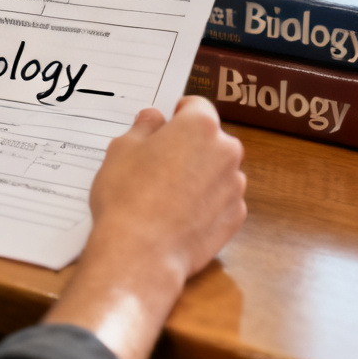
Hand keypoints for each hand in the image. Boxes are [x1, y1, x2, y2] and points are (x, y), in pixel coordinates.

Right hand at [44, 96, 245, 358]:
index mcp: (200, 126)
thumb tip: (154, 119)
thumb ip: (143, 127)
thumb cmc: (127, 196)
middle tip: (157, 162)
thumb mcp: (122, 149)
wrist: (140, 253)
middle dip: (188, 145)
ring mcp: (234, 186)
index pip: (196, 106)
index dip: (177, 114)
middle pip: (209, 138)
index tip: (163, 126)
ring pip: (216, 169)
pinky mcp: (235, 218)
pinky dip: (205, 202)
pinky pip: (220, 199)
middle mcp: (226, 152)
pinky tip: (178, 214)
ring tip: (165, 193)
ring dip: (198, 174)